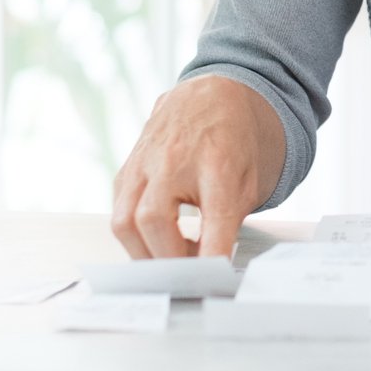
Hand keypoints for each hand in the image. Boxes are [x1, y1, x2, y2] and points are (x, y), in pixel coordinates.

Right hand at [111, 75, 286, 258]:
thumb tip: (212, 269)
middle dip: (168, 260)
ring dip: (143, 253)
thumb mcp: (251, 179)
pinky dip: (134, 233)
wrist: (219, 91)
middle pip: (152, 221)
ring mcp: (145, 159)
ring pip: (124, 221)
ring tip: (170, 261)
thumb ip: (230, 222)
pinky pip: (118, 208)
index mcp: (218, 160)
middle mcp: (175, 157)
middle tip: (188, 274)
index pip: (215, 216)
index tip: (213, 279)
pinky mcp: (128, 164)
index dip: (211, 254)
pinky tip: (157, 238)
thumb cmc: (238, 140)